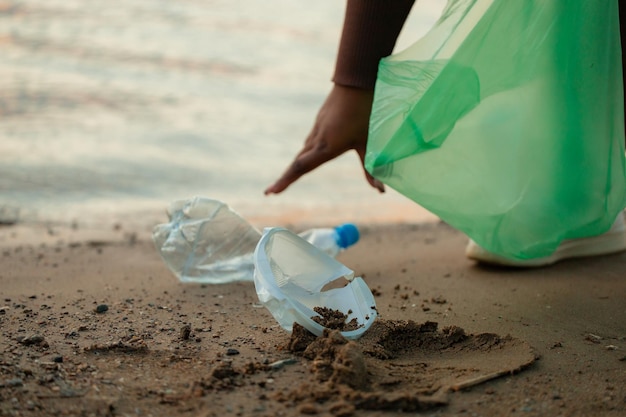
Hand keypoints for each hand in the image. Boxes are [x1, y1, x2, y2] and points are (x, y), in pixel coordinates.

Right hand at [264, 84, 384, 194]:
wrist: (356, 81)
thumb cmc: (365, 112)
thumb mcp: (368, 143)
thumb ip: (370, 169)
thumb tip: (380, 192)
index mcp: (326, 147)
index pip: (301, 168)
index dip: (285, 181)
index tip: (270, 192)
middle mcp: (317, 139)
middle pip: (297, 163)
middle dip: (285, 178)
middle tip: (271, 192)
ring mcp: (317, 128)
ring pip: (303, 151)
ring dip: (296, 166)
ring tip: (288, 178)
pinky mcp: (320, 121)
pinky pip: (310, 141)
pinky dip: (306, 153)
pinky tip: (310, 154)